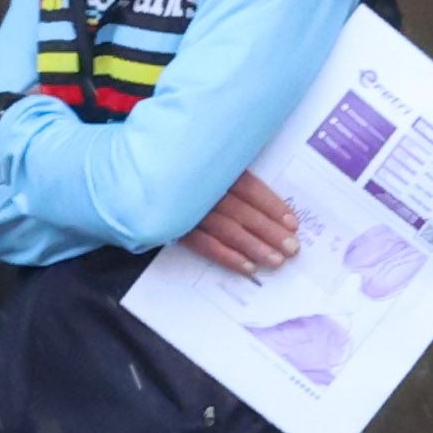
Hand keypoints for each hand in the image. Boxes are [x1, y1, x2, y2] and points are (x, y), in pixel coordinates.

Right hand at [186, 173, 304, 277]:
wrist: (139, 180)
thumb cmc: (184, 171)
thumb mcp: (210, 164)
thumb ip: (233, 175)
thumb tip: (269, 201)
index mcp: (214, 168)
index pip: (250, 188)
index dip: (273, 206)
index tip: (293, 223)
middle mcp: (203, 188)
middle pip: (243, 211)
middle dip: (270, 231)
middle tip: (292, 248)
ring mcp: (189, 209)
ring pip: (228, 230)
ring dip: (254, 247)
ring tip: (276, 260)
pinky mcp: (176, 227)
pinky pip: (205, 245)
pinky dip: (227, 257)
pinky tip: (247, 267)